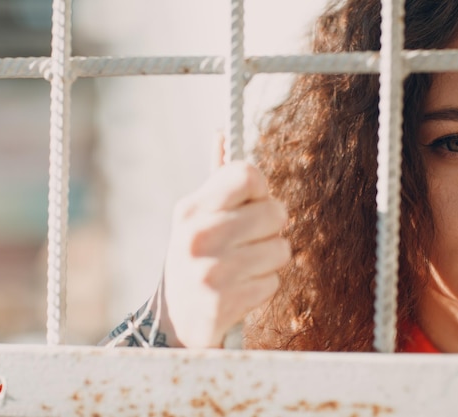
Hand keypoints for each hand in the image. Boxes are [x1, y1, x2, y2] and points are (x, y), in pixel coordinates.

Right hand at [161, 161, 289, 347]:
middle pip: (275, 212)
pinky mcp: (225, 303)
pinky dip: (264, 286)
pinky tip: (241, 289)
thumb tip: (221, 132)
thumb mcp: (196, 218)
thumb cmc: (196, 258)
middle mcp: (198, 236)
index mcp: (191, 209)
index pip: (247, 174)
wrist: (175, 320)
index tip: (254, 202)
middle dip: (272, 229)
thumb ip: (216, 180)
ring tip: (245, 266)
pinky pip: (274, 282)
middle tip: (252, 240)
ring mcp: (211, 271)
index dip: (261, 188)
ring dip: (271, 260)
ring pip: (281, 249)